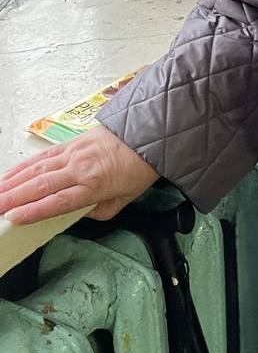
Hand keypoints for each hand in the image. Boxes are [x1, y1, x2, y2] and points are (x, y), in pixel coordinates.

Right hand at [0, 126, 158, 225]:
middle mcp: (80, 168)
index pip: (58, 202)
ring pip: (37, 169)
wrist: (149, 133)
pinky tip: (10, 173)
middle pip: (41, 186)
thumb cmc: (139, 167)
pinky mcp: (71, 143)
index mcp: (94, 185)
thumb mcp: (126, 198)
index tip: (13, 218)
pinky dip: (24, 165)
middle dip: (13, 198)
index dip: (34, 211)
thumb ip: (102, 210)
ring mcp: (74, 154)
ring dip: (12, 182)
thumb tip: (82, 214)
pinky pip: (43, 156)